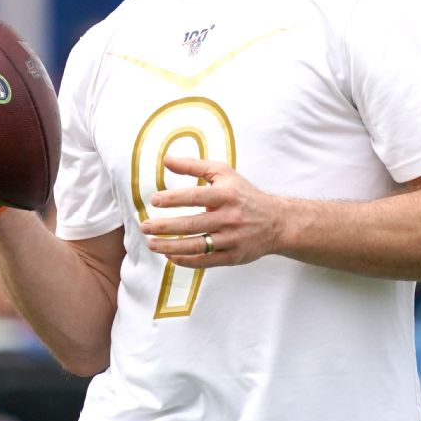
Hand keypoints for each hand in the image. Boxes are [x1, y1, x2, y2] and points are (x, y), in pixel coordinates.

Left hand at [139, 156, 284, 268]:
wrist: (276, 221)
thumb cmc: (244, 194)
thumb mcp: (224, 173)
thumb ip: (194, 166)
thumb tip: (165, 159)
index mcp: (226, 195)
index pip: (195, 196)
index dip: (173, 199)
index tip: (154, 200)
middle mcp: (229, 217)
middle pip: (192, 224)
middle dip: (165, 226)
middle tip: (144, 226)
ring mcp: (232, 239)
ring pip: (197, 246)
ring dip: (171, 247)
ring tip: (151, 244)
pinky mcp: (233, 257)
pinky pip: (206, 261)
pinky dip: (186, 260)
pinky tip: (170, 256)